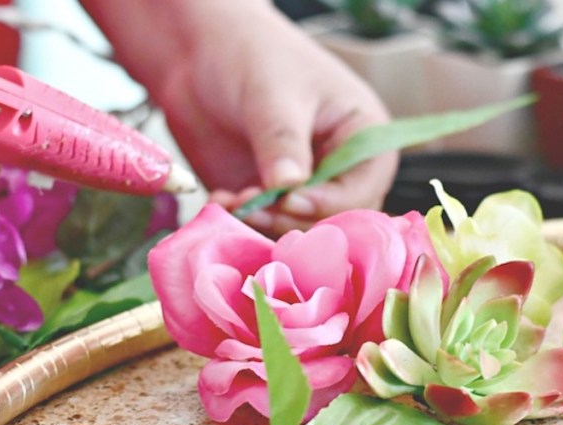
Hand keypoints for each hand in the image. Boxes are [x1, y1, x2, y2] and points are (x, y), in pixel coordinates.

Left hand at [84, 1, 397, 235]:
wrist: (199, 55)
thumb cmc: (252, 57)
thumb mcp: (272, 95)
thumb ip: (282, 143)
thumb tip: (288, 188)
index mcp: (363, 140)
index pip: (361, 190)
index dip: (327, 204)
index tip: (287, 201)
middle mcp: (340, 171)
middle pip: (333, 222)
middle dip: (292, 221)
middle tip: (252, 208)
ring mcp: (303, 188)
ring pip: (297, 231)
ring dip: (264, 227)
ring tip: (233, 202)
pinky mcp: (267, 201)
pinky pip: (262, 229)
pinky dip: (241, 224)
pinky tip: (220, 201)